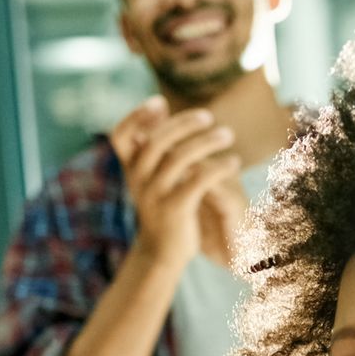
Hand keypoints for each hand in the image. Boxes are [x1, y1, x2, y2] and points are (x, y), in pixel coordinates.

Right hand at [112, 95, 244, 269]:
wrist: (162, 253)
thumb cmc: (161, 206)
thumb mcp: (151, 174)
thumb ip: (154, 144)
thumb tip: (161, 103)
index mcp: (130, 168)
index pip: (121, 135)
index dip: (136, 116)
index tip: (160, 102)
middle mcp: (138, 179)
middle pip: (157, 141)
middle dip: (184, 124)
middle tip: (209, 117)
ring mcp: (155, 195)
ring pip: (179, 158)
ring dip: (207, 142)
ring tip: (227, 135)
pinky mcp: (175, 209)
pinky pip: (199, 181)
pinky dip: (218, 167)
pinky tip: (234, 162)